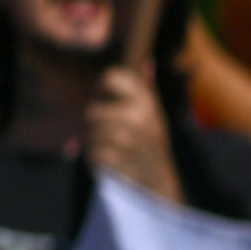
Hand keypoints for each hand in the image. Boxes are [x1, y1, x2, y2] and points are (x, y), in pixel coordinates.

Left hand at [87, 67, 181, 201]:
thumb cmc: (152, 147)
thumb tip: (148, 62)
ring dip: (94, 145)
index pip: (111, 77)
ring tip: (111, 152)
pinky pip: (91, 153)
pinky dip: (95, 160)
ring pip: (90, 134)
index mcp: (147, 102)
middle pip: (93, 112)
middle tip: (108, 137)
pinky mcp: (119, 161)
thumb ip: (148, 90)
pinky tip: (109, 163)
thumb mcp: (155, 117)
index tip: (107, 102)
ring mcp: (130, 141)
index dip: (102, 90)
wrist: (160, 186)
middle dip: (95, 127)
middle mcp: (140, 118)